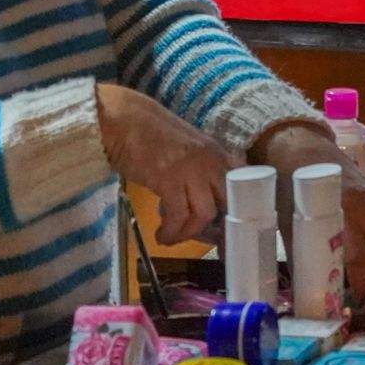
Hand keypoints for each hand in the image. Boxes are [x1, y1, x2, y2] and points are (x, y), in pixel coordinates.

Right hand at [96, 83, 241, 243]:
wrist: (122, 120)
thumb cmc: (150, 135)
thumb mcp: (187, 150)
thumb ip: (202, 169)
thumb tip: (207, 205)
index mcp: (217, 153)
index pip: (241, 187)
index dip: (238, 213)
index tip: (229, 234)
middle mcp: (210, 161)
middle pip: (227, 204)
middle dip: (219, 229)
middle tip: (209, 245)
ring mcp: (191, 169)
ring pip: (204, 214)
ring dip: (188, 232)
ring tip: (173, 236)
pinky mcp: (168, 178)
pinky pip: (177, 215)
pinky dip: (171, 231)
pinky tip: (161, 235)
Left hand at [251, 123, 364, 307]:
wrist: (297, 144)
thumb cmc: (287, 183)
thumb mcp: (288, 221)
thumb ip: (302, 253)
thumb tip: (308, 287)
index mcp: (343, 210)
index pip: (360, 256)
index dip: (360, 282)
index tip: (353, 298)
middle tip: (361, 289)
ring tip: (364, 275)